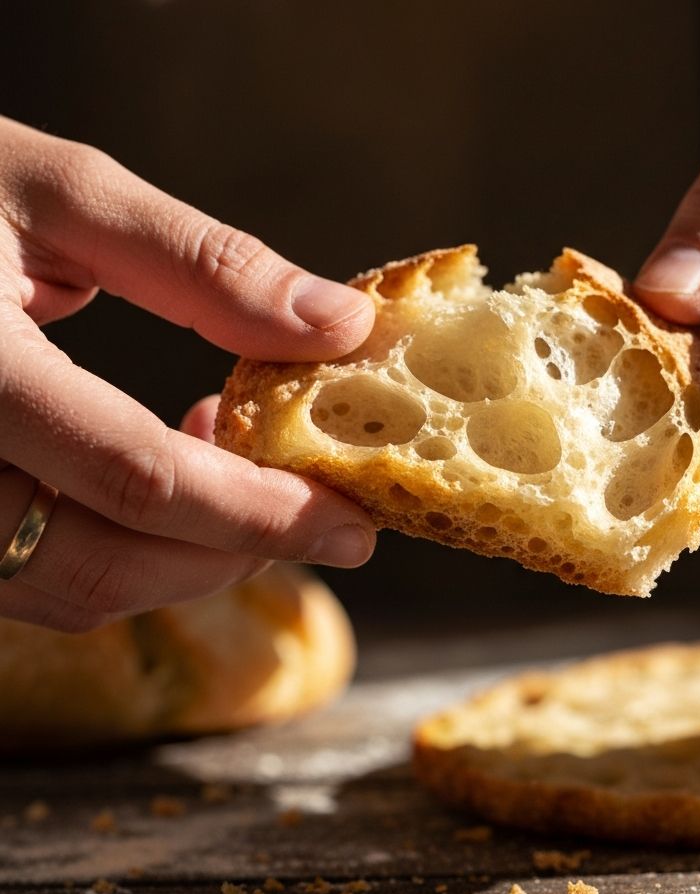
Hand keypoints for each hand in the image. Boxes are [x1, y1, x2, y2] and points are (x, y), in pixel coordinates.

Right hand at [0, 116, 375, 631]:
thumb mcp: (57, 193)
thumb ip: (203, 265)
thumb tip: (339, 324)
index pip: (139, 479)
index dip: (262, 515)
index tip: (355, 522)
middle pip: (111, 563)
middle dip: (238, 553)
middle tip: (324, 516)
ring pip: (77, 589)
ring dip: (188, 558)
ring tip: (249, 474)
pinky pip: (40, 578)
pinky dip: (129, 551)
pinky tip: (172, 478)